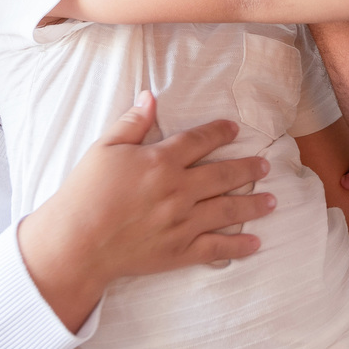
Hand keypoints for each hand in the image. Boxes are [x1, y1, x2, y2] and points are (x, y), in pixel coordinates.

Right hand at [17, 94, 274, 330]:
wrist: (76, 242)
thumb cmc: (85, 192)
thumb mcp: (105, 148)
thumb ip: (132, 123)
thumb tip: (150, 97)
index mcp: (161, 161)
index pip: (199, 141)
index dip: (219, 132)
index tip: (235, 129)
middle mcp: (178, 190)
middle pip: (223, 175)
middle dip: (247, 169)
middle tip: (265, 166)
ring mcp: (182, 223)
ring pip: (227, 211)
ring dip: (253, 205)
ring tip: (272, 201)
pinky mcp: (179, 251)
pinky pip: (216, 248)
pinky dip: (239, 246)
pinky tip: (256, 243)